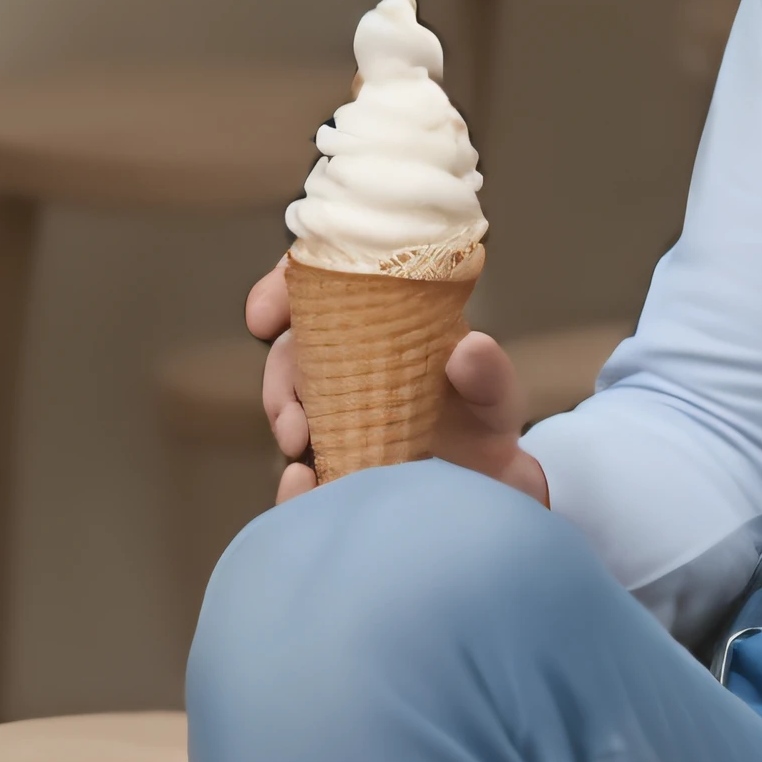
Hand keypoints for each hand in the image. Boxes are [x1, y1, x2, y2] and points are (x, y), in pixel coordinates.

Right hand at [245, 261, 551, 509]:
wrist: (487, 482)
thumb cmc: (486, 423)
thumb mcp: (498, 396)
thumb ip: (491, 375)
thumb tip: (469, 350)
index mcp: (388, 318)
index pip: (326, 280)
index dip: (285, 286)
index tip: (264, 316)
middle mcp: (354, 349)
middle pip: (295, 338)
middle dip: (280, 367)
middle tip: (291, 405)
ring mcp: (338, 394)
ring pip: (289, 387)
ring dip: (282, 409)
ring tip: (297, 441)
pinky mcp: (331, 439)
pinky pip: (297, 440)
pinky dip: (291, 454)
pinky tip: (300, 475)